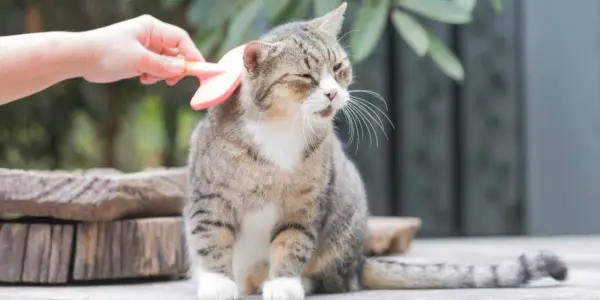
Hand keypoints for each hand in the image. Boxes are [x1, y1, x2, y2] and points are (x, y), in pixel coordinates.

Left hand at [80, 15, 203, 85]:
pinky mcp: (139, 59)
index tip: (199, 71)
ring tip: (149, 78)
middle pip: (177, 52)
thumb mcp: (138, 60)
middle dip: (176, 67)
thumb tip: (183, 69)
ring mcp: (145, 47)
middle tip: (172, 81)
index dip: (192, 54)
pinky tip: (143, 79)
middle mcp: (151, 35)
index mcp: (152, 28)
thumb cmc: (107, 52)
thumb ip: (163, 65)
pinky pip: (157, 68)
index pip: (181, 39)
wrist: (80, 58)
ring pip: (167, 62)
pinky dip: (154, 76)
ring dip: (163, 73)